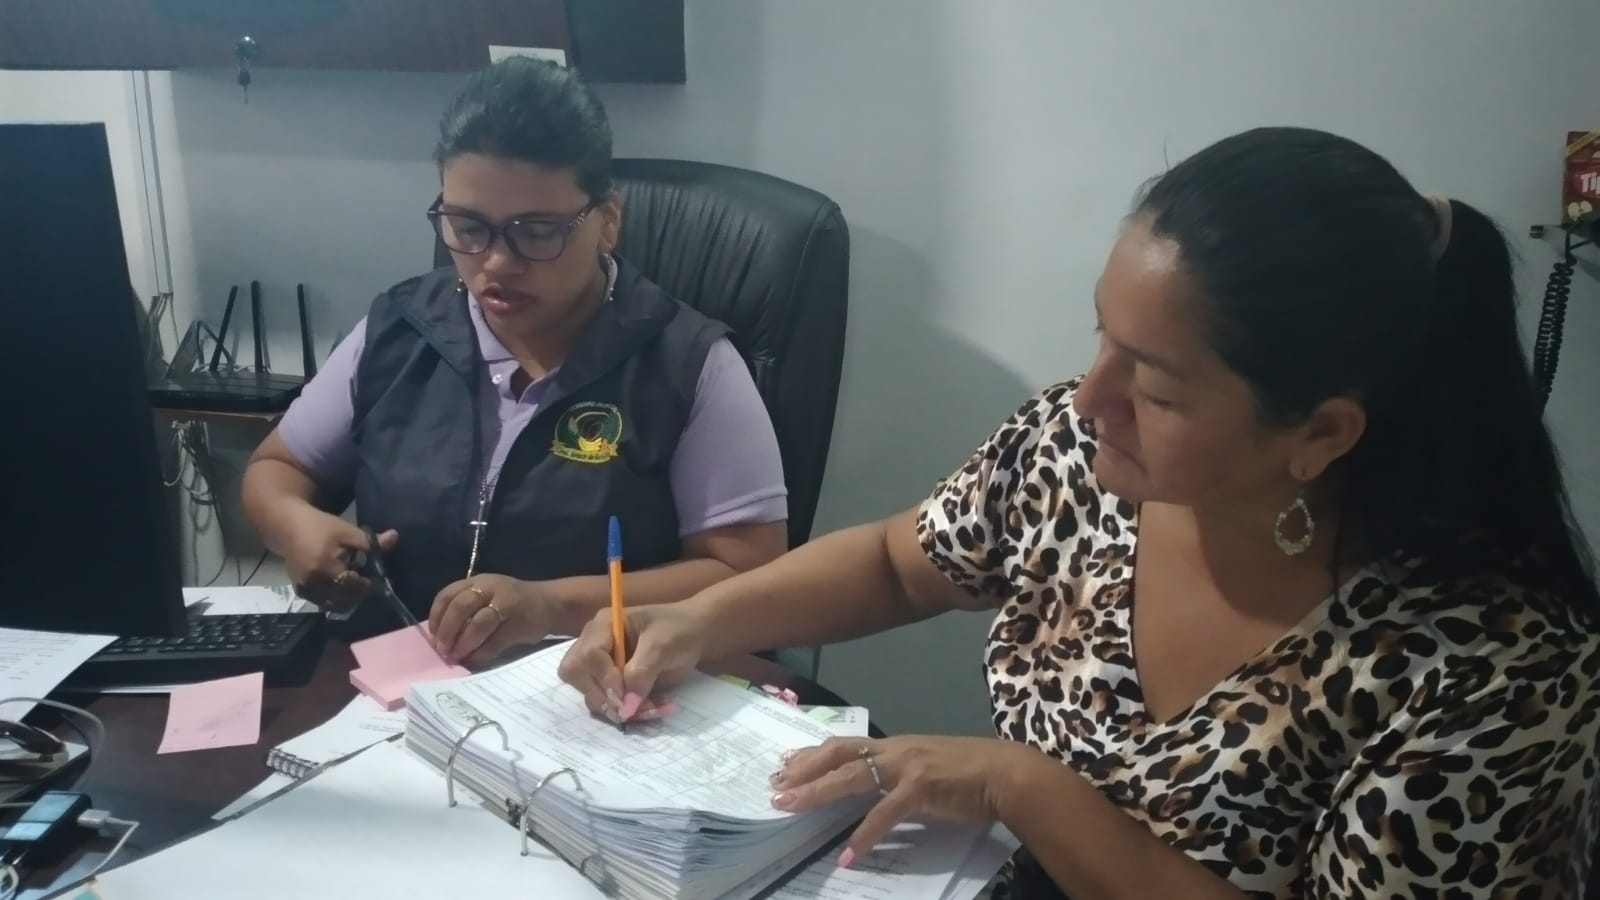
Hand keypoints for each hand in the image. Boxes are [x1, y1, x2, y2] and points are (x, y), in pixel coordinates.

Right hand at [280, 506, 396, 612]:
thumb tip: (395, 538)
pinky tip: (340, 580)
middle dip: (361, 591)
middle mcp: (313, 584)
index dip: (371, 585)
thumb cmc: (320, 526)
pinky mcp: (301, 592)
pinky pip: (325, 602)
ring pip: (336, 604)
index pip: (356, 587)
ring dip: (349, 595)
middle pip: (347, 599)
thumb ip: (371, 541)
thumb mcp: (347, 530)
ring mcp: (306, 590)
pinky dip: (337, 595)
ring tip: (353, 578)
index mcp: (326, 568)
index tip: (382, 579)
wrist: (288, 527)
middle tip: (368, 578)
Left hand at [429, 575, 558, 665]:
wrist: (551, 604)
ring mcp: (506, 605)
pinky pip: (494, 642)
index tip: (433, 635)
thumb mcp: (489, 596)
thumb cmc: (513, 603)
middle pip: (460, 607)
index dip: (436, 616)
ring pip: (477, 624)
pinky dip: (480, 654)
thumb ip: (466, 609)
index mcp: (479, 582)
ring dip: (463, 644)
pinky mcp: (519, 624)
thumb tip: (440, 638)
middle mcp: (491, 589)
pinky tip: (474, 661)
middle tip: (442, 650)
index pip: (448, 594)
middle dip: (447, 631)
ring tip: (456, 657)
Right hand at [557, 604, 708, 723]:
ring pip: (589, 693)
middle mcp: (595, 644)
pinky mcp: (612, 683)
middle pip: (574, 674)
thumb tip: (625, 708)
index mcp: (604, 626)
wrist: (695, 634)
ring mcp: (601, 665)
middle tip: (628, 708)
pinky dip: (625, 712)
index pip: (588, 655)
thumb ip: (641, 674)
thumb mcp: (662, 646)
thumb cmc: (679, 630)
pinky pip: (606, 703)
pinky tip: (649, 710)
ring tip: (648, 710)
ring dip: (615, 708)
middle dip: (599, 695)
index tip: (626, 695)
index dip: (604, 678)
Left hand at [770, 736, 1033, 866]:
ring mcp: (906, 766)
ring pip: (850, 777)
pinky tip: (848, 855)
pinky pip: (883, 814)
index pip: (845, 744)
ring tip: (789, 808)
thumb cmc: (972, 774)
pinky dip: (864, 836)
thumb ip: (902, 778)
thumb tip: (879, 793)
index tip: (786, 763)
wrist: (1006, 774)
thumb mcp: (929, 768)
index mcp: (896, 745)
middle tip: (775, 786)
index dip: (813, 754)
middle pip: (838, 753)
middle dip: (803, 769)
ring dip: (816, 793)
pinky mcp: (920, 788)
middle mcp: (895, 749)